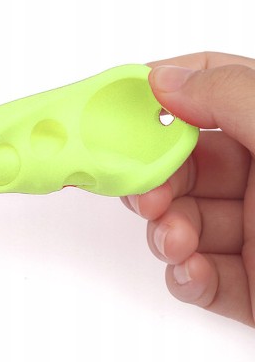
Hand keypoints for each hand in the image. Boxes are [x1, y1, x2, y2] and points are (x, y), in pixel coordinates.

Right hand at [121, 52, 254, 326]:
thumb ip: (231, 96)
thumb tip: (162, 75)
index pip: (209, 93)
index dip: (162, 94)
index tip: (120, 108)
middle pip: (183, 165)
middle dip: (156, 179)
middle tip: (147, 193)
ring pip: (182, 220)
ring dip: (166, 231)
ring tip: (176, 242)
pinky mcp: (250, 286)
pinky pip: (198, 274)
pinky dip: (185, 275)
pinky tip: (192, 272)